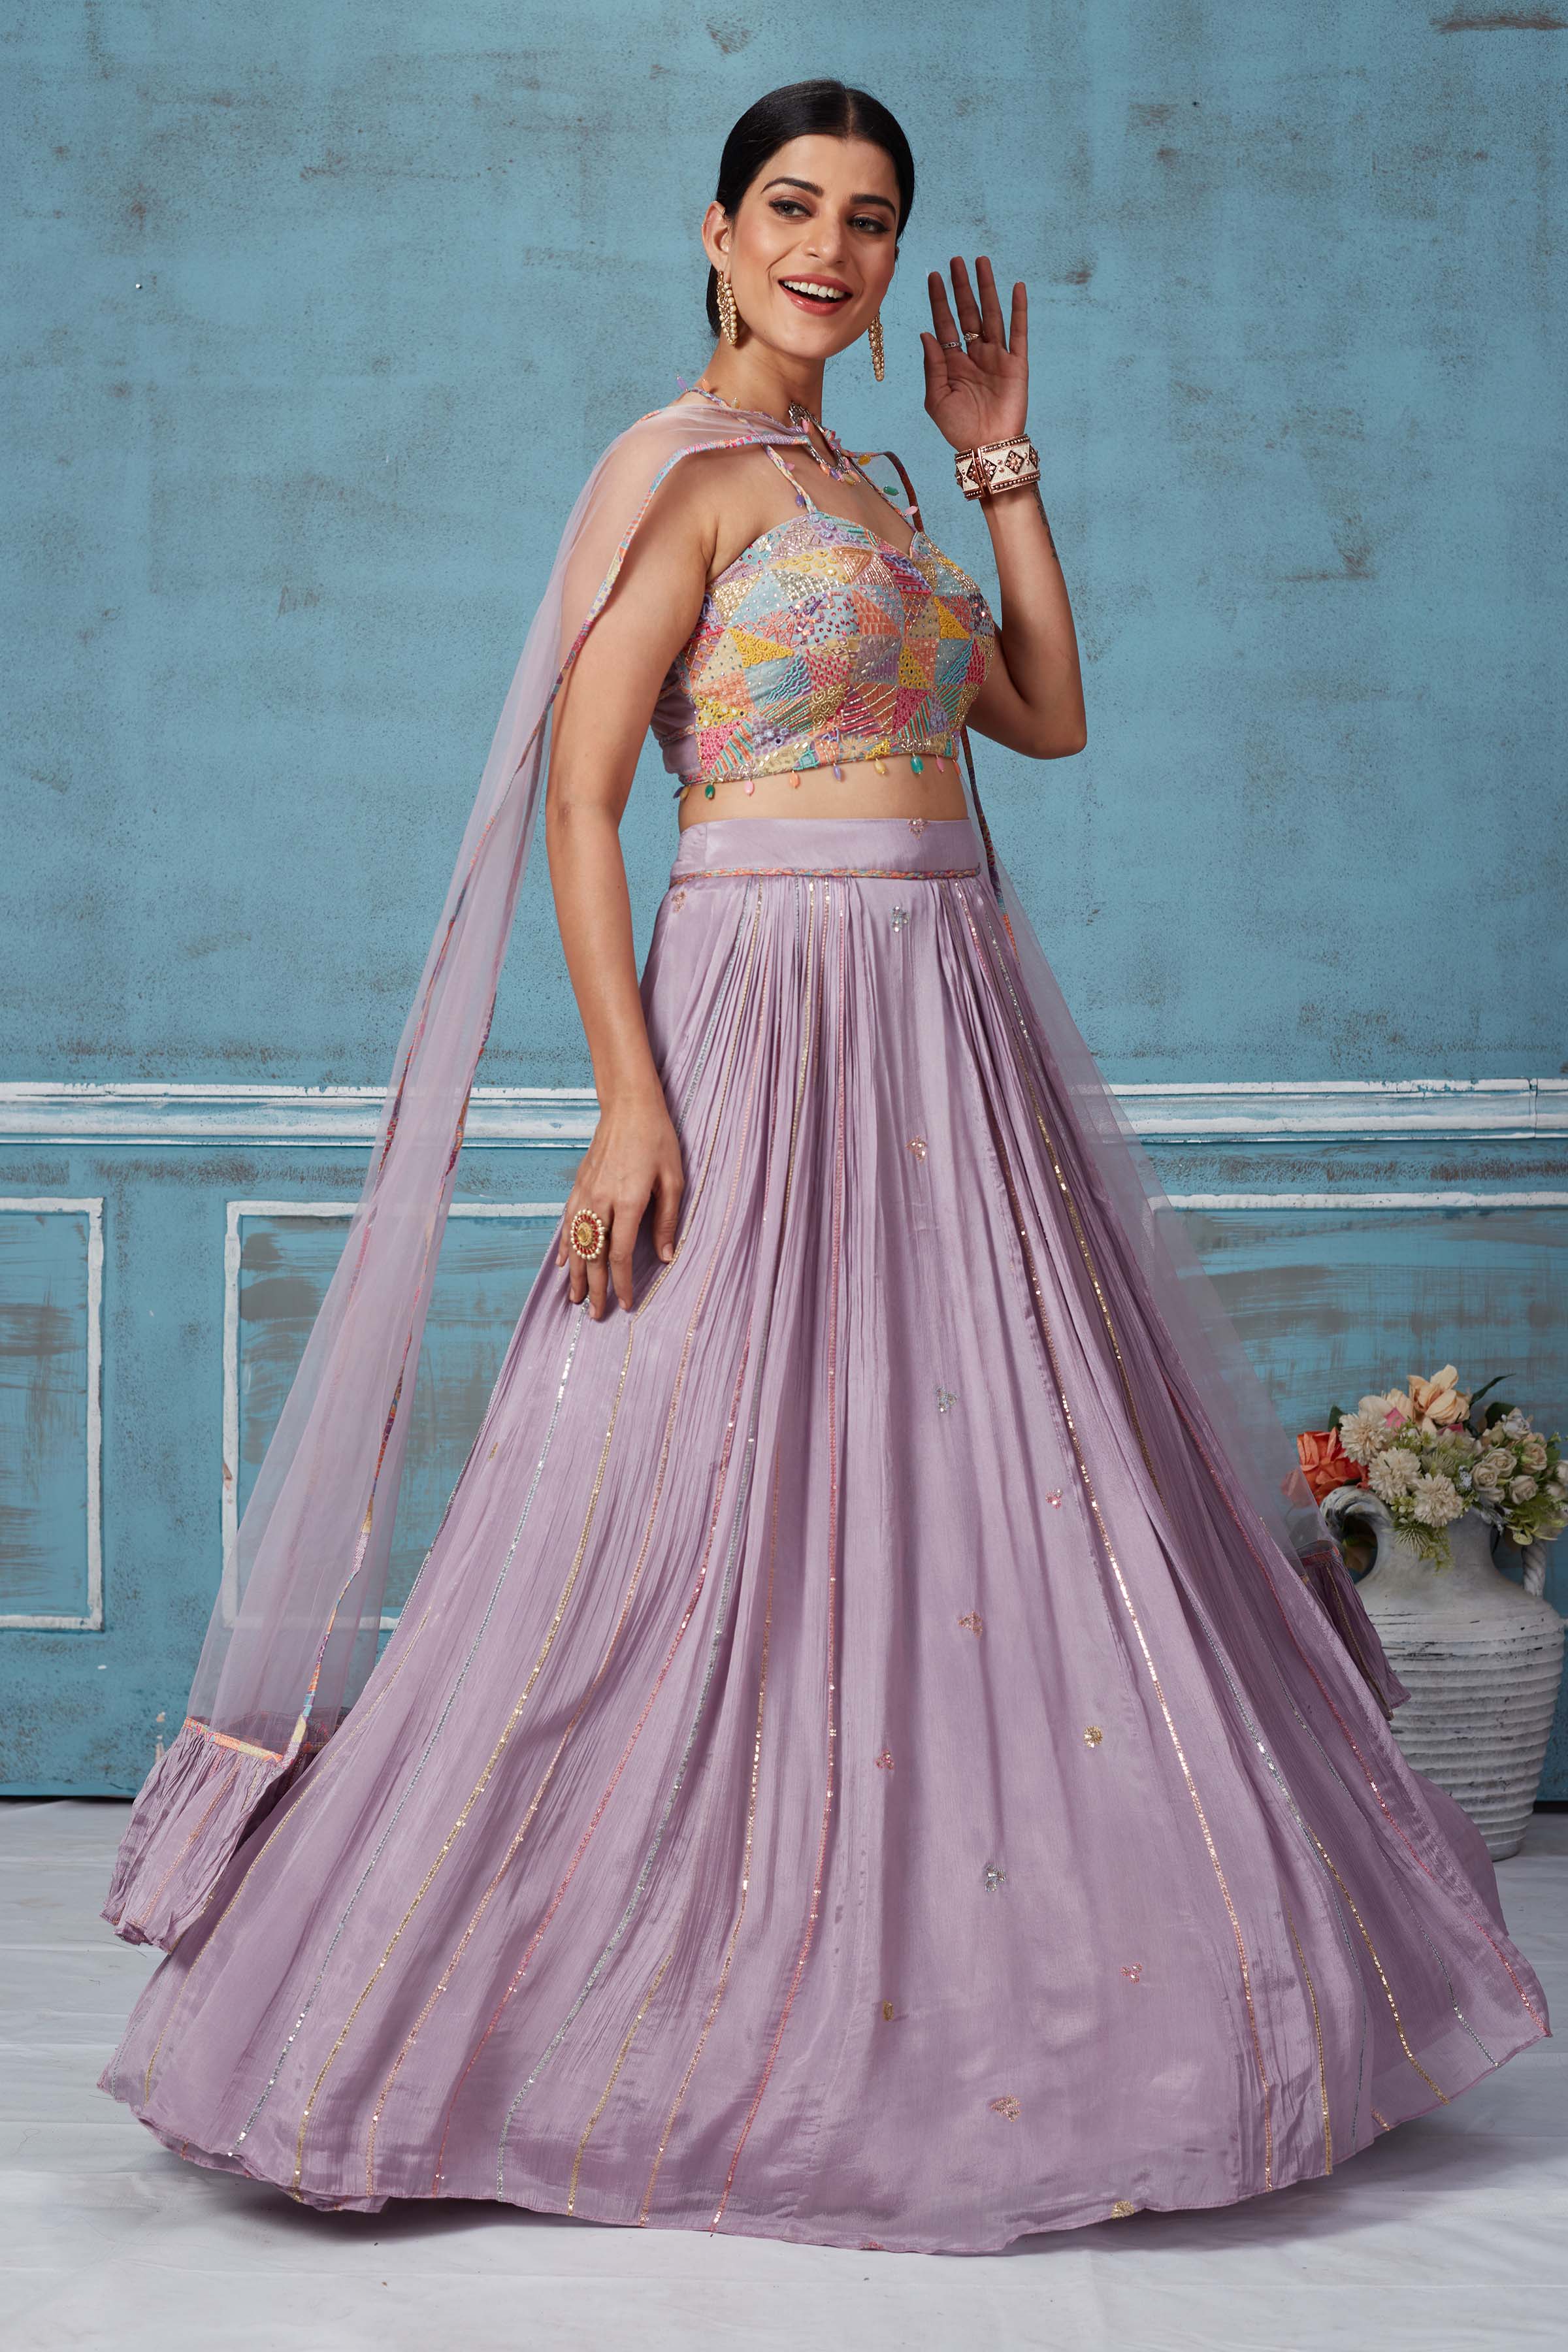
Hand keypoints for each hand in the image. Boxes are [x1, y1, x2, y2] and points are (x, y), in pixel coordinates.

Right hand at [555, 1092, 683, 1317]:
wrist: (629, 1105)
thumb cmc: (657, 1140)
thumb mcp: (673, 1179)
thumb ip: (666, 1220)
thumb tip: (666, 1257)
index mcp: (627, 1201)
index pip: (622, 1255)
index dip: (623, 1283)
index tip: (625, 1303)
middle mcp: (601, 1201)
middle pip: (595, 1256)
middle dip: (596, 1289)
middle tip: (596, 1315)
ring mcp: (586, 1193)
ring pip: (576, 1243)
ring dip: (577, 1274)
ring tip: (575, 1300)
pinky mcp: (578, 1185)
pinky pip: (568, 1223)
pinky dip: (565, 1246)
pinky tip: (564, 1263)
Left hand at [921, 257, 1028, 453]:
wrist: (986, 447)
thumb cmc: (958, 428)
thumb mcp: (936, 398)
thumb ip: (933, 365)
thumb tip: (926, 332)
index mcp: (953, 363)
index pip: (945, 323)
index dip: (939, 300)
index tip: (934, 276)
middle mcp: (975, 355)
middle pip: (967, 312)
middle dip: (961, 286)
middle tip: (956, 260)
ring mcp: (996, 357)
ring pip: (991, 314)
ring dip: (986, 288)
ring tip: (981, 262)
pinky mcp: (1016, 364)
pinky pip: (1018, 332)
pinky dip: (1019, 310)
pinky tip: (1016, 288)